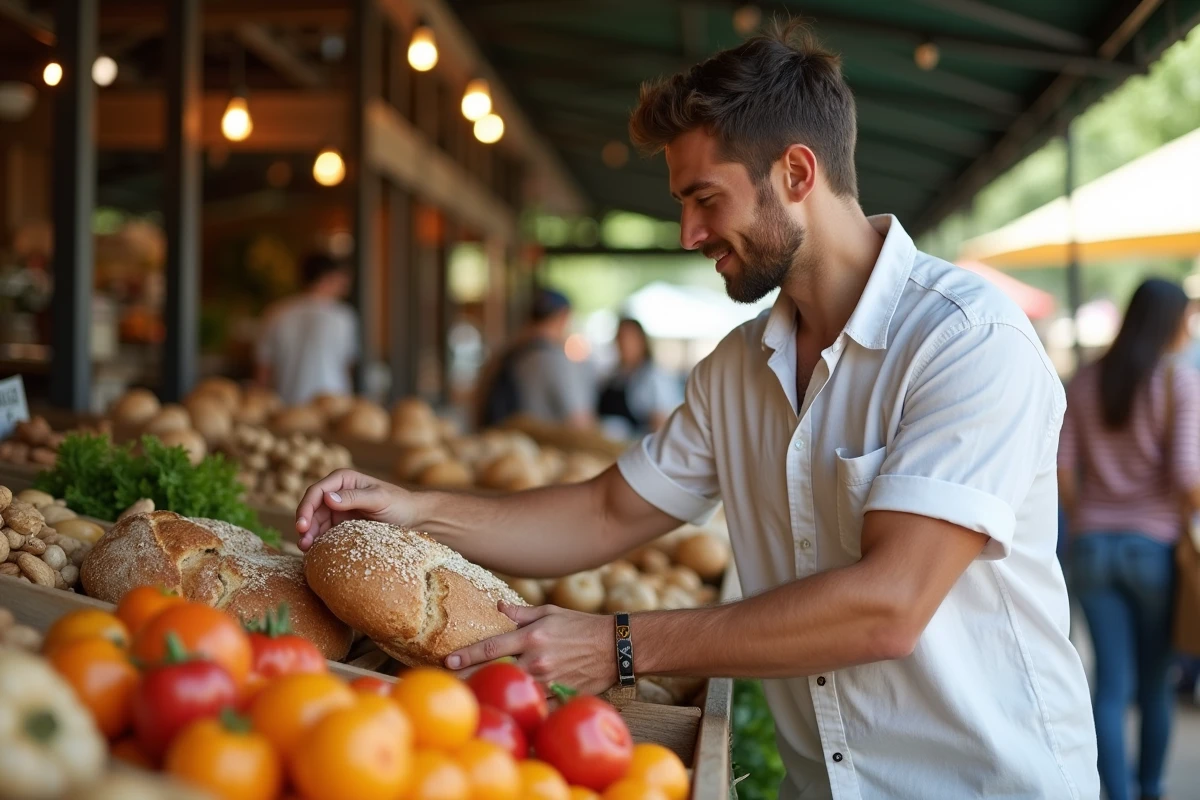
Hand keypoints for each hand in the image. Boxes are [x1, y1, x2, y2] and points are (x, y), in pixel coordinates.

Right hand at [294, 469, 417, 550]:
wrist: (414, 518)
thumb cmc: (399, 504)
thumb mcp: (379, 499)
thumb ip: (354, 497)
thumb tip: (328, 498)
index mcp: (343, 479)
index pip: (317, 491)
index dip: (306, 507)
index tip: (302, 525)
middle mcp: (337, 492)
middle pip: (312, 508)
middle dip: (304, 524)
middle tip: (303, 542)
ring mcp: (338, 509)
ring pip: (315, 522)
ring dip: (308, 535)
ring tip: (306, 549)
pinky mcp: (341, 525)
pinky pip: (324, 532)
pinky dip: (318, 541)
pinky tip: (314, 552)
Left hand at [446, 603, 617, 694]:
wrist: (616, 646)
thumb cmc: (582, 626)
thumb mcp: (552, 612)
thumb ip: (522, 613)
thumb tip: (498, 606)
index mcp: (532, 636)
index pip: (491, 647)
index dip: (467, 655)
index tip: (448, 661)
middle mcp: (537, 659)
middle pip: (496, 673)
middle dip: (472, 679)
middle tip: (452, 684)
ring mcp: (549, 680)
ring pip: (514, 691)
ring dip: (496, 694)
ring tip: (475, 698)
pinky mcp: (561, 695)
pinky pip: (537, 704)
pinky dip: (524, 705)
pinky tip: (510, 710)